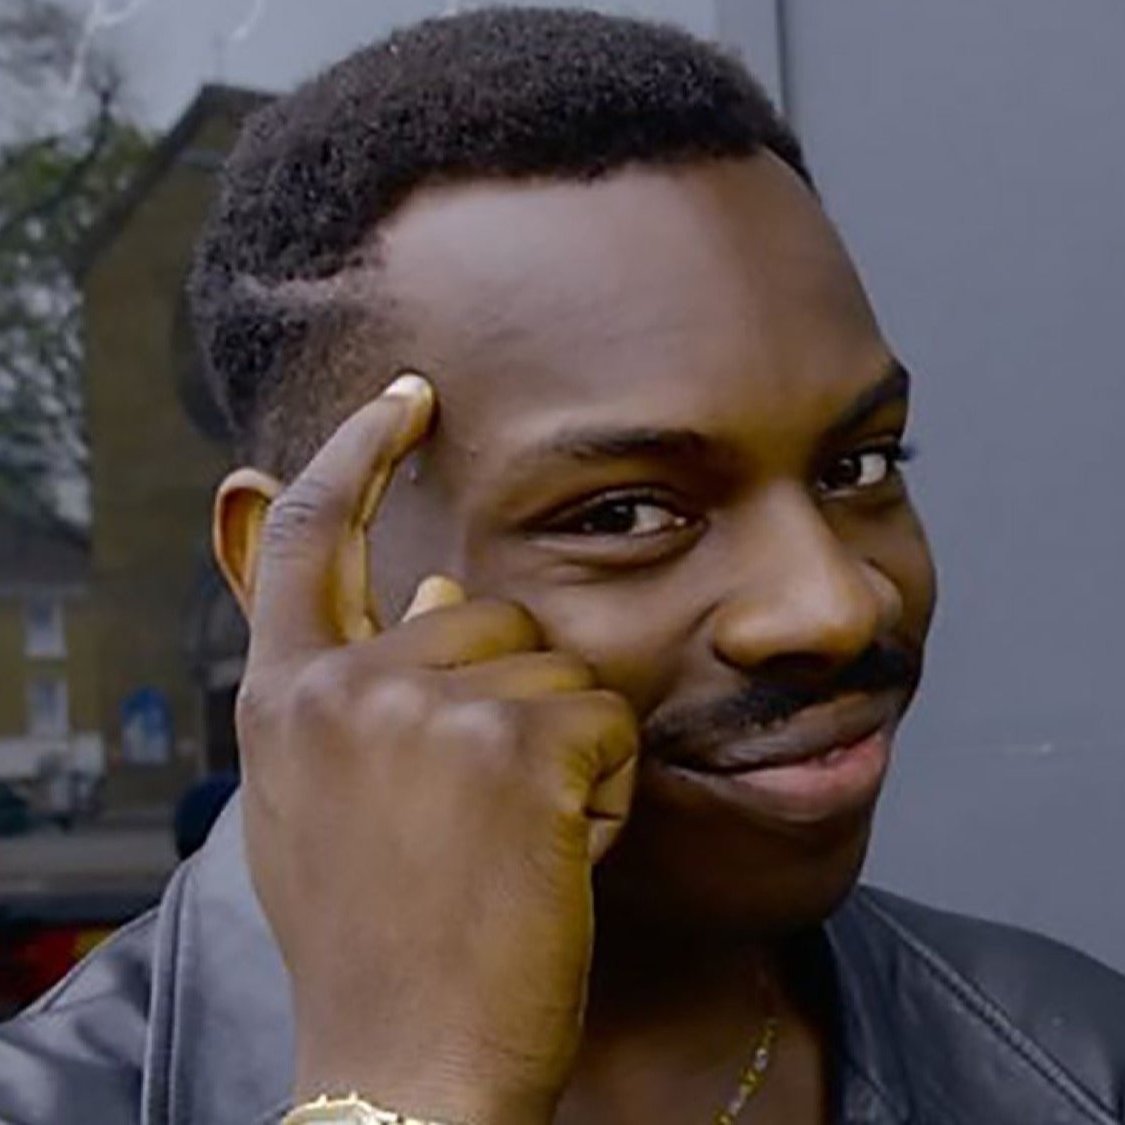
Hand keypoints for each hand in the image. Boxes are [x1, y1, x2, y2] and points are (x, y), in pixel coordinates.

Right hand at [228, 375, 638, 1123]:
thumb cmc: (379, 938)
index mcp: (284, 697)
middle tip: (484, 816)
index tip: (407, 398)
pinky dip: (604, 794)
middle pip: (481, 612)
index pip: (305, 535)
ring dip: (559, 754)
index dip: (355, 454)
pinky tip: (554, 862)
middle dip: (512, 698)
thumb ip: (364, 685)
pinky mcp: (519, 744)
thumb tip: (426, 577)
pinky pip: (608, 724)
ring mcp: (426, 707)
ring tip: (511, 849)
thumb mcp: (332, 802)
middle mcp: (342, 685)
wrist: (407, 1070)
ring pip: (555, 670)